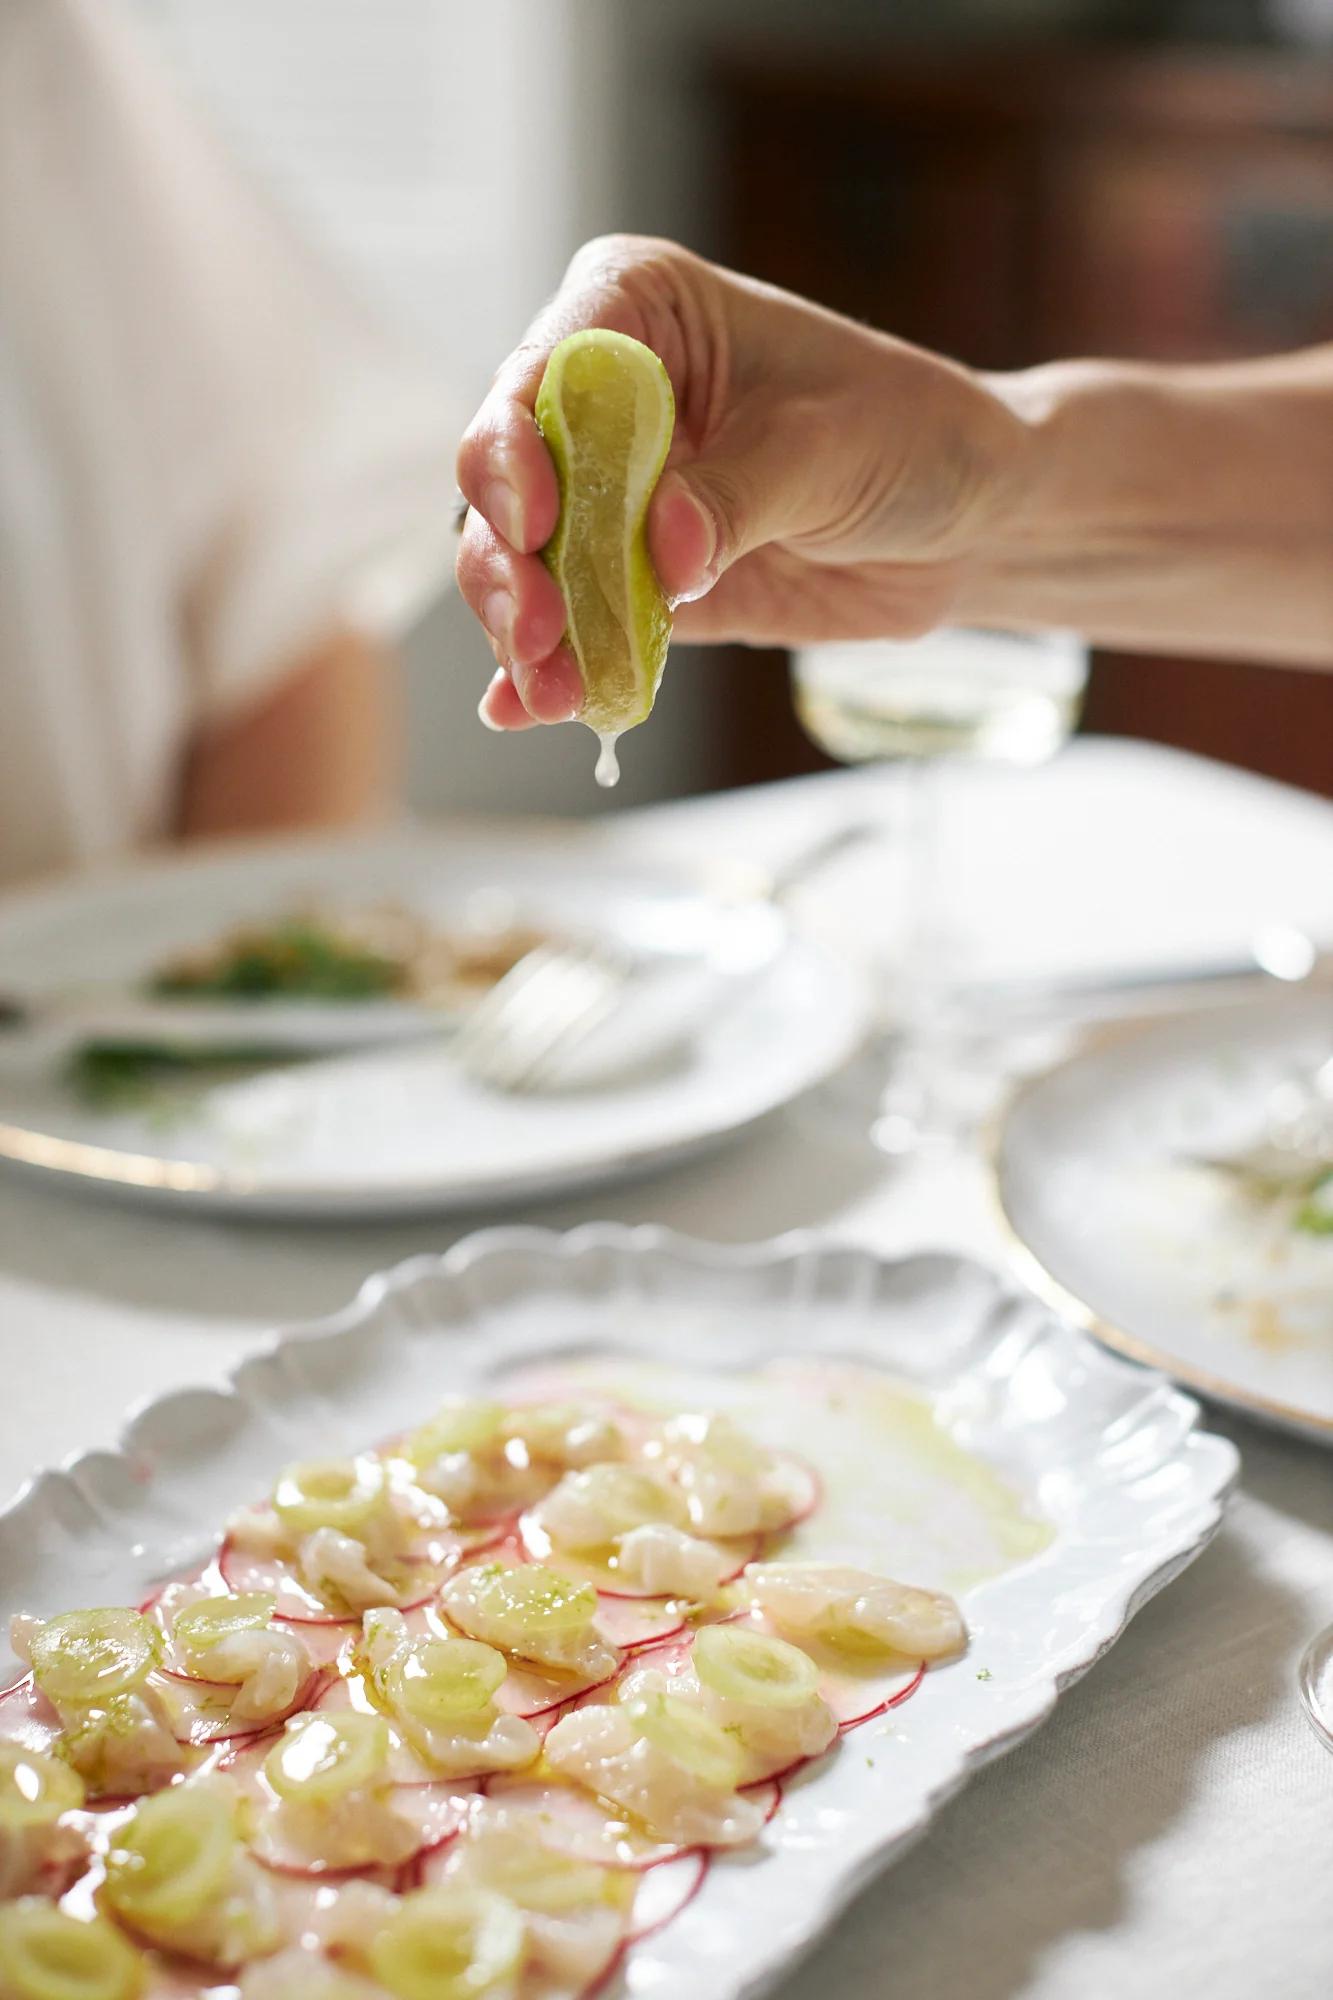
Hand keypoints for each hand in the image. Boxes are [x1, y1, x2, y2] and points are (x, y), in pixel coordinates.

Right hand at [454, 234, 1033, 727]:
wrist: (967, 520)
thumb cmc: (908, 434)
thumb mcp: (826, 451)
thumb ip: (734, 498)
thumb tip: (661, 555)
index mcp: (640, 310)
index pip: (542, 369)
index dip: (514, 446)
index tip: (535, 524)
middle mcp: (603, 398)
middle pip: (507, 476)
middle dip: (507, 561)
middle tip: (539, 632)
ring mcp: (611, 493)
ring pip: (523, 560)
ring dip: (524, 630)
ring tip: (551, 691)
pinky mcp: (632, 578)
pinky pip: (574, 622)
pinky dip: (545, 670)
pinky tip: (521, 710)